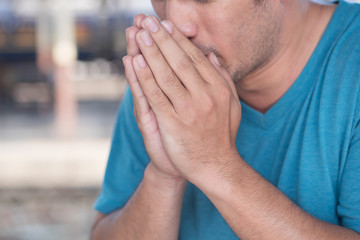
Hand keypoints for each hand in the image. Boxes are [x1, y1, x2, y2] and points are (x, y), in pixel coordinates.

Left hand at [132, 16, 241, 183]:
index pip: (195, 58)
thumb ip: (223, 80)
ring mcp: (188, 109)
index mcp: (218, 89)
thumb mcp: (231, 106)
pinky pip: (156, 96)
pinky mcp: (173, 123)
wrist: (216, 167)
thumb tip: (213, 56)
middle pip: (179, 61)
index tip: (166, 25)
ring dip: (150, 52)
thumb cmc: (221, 136)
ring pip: (166, 74)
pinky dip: (144, 78)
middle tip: (148, 21)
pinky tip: (134, 62)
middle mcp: (205, 96)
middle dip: (162, 39)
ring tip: (138, 33)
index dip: (178, 40)